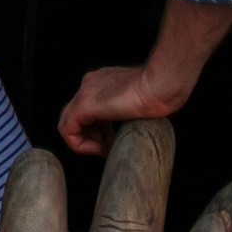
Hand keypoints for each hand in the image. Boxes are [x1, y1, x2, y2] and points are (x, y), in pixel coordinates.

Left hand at [59, 63, 187, 154]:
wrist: (164, 85)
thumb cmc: (164, 93)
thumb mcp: (141, 102)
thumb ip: (128, 110)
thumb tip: (128, 125)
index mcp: (103, 81)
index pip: (88, 108)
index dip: (99, 128)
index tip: (113, 139)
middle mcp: (89, 84)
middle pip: (75, 115)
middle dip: (90, 135)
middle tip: (108, 146)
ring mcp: (84, 93)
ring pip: (67, 122)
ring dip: (85, 141)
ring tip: (106, 149)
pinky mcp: (84, 105)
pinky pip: (67, 130)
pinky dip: (79, 144)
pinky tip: (101, 150)